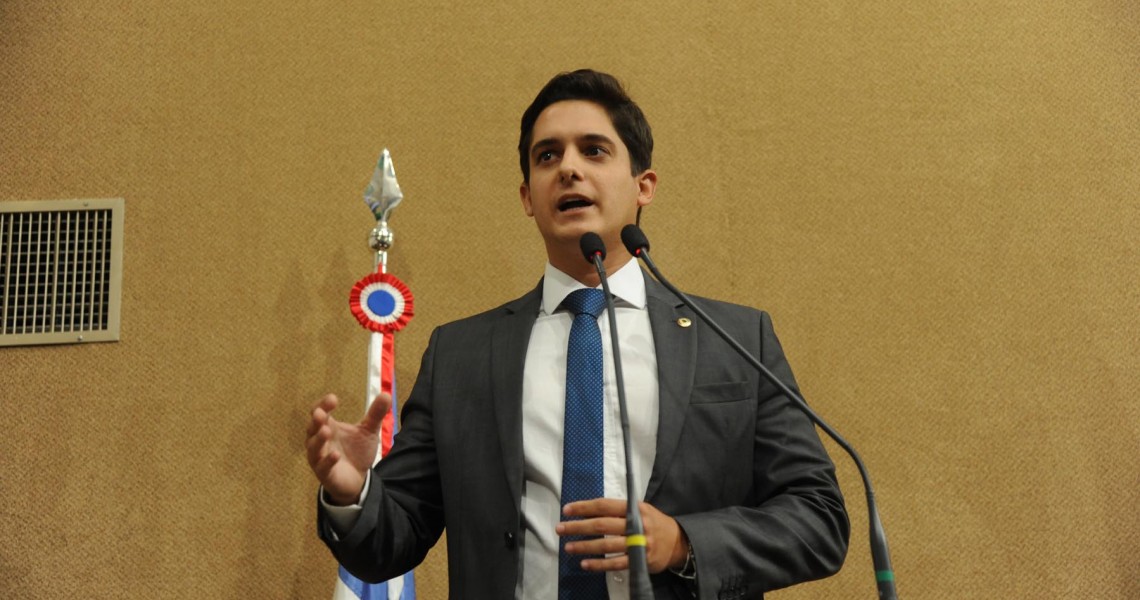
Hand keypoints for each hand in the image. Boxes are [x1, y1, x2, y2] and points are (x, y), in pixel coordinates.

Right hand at [304, 393, 390, 504]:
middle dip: (316, 420)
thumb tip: (386, 394)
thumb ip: (375, 414)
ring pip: (314, 447)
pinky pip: (322, 466)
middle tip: (321, 414)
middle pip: (312, 428)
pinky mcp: (324, 473)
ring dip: (319, 439)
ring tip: (326, 431)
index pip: (319, 411)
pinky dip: (328, 460)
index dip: (323, 405)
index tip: (333, 399)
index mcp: (328, 426)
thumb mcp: (368, 431)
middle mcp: (320, 441)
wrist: (358, 479)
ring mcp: (320, 457)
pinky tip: (336, 455)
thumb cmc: (357, 451)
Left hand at [557, 498, 688, 573]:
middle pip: (601, 525)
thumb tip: (589, 509)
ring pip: (606, 545)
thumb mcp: (641, 509)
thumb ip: (619, 509)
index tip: (567, 509)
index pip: (604, 506)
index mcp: (634, 509)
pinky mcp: (638, 561)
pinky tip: (585, 564)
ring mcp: (637, 544)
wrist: (678, 543)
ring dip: (584, 546)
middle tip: (560, 528)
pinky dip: (598, 565)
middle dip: (578, 527)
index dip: (584, 507)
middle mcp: (635, 525)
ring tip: (568, 547)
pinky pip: (615, 564)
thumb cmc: (654, 523)